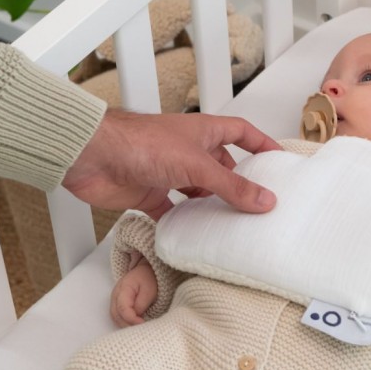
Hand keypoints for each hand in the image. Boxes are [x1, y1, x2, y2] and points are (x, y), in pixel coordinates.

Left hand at [62, 109, 280, 219]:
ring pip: (197, 191)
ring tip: (232, 227)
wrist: (93, 156)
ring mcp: (167, 172)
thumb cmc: (140, 143)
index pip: (240, 133)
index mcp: (202, 132)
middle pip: (220, 166)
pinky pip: (171, 211)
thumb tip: (264, 200)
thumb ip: (231, 186)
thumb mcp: (196, 165)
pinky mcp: (148, 193)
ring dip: (211, 206)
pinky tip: (193, 237)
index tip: (278, 159)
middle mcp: (186, 150)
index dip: (260, 143)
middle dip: (238, 183)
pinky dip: (181, 223)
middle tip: (258, 205)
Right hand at [110, 259, 158, 326]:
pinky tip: (133, 325)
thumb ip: (142, 304)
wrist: (146, 272)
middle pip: (116, 315)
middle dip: (127, 325)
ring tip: (137, 329)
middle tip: (140, 330)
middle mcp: (115, 295)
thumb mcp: (149, 290)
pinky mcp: (117, 304)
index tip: (142, 324)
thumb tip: (136, 317)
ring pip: (115, 317)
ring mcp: (114, 299)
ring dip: (125, 325)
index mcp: (123, 289)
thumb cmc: (149, 280)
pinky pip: (117, 316)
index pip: (122, 308)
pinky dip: (124, 322)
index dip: (131, 319)